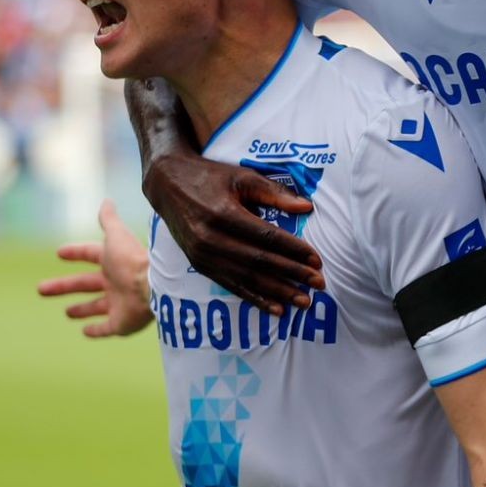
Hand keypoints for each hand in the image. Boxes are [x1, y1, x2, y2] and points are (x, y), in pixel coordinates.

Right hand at [36, 199, 153, 337]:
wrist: (152, 286)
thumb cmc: (131, 260)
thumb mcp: (116, 235)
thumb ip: (109, 220)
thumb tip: (106, 200)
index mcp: (112, 261)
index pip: (91, 254)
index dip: (76, 252)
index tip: (59, 253)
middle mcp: (115, 282)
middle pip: (84, 284)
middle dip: (63, 286)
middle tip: (40, 289)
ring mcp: (119, 304)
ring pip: (96, 307)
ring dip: (81, 309)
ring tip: (68, 312)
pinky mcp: (121, 324)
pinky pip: (106, 329)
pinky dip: (95, 330)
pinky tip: (84, 331)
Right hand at [143, 151, 324, 313]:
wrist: (167, 184)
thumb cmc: (210, 177)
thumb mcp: (242, 177)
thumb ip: (274, 193)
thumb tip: (308, 207)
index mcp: (223, 213)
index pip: (267, 237)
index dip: (294, 250)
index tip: (317, 260)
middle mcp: (210, 238)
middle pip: (259, 261)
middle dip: (292, 274)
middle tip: (319, 284)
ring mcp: (202, 255)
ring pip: (247, 279)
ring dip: (278, 292)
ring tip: (304, 302)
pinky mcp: (199, 265)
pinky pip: (231, 286)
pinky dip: (255, 299)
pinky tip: (277, 309)